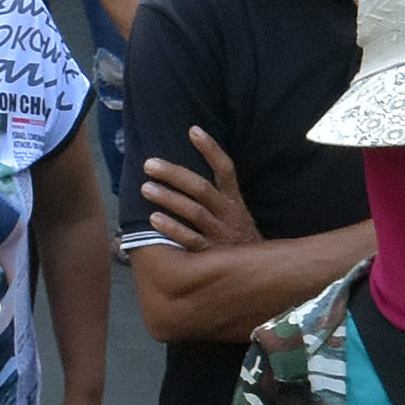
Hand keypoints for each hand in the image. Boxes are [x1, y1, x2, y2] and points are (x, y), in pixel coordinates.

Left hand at [137, 125, 260, 252]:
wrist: (258, 274)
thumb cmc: (238, 242)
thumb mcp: (236, 216)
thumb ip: (218, 197)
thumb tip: (187, 174)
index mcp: (234, 202)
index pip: (226, 169)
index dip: (211, 150)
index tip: (193, 130)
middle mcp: (228, 215)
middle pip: (202, 189)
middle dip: (175, 174)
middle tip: (149, 165)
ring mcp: (220, 235)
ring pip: (194, 212)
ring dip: (169, 199)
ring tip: (146, 188)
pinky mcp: (211, 256)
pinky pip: (190, 240)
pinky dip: (172, 229)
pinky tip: (154, 220)